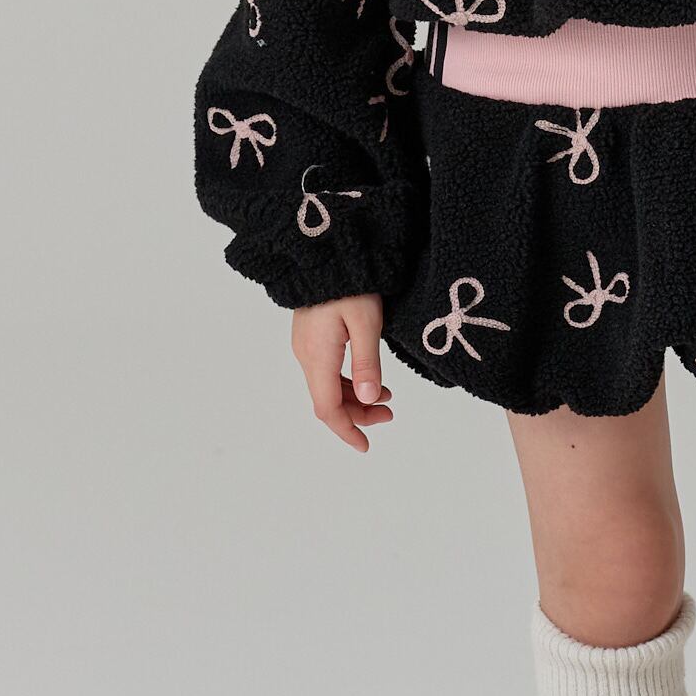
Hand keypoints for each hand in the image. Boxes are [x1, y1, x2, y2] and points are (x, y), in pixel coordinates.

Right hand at [291, 292, 394, 450]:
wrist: (324, 250)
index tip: (365, 445)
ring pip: (326, 387)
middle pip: (327, 401)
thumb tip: (369, 400)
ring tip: (386, 398)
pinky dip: (346, 382)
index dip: (346, 430)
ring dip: (353, 399)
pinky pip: (325, 371)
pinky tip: (367, 379)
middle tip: (389, 415)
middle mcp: (306, 355)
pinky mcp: (309, 336)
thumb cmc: (349, 283)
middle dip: (357, 415)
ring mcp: (305, 346)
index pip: (327, 409)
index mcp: (318, 356)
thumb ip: (367, 363)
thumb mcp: (366, 322)